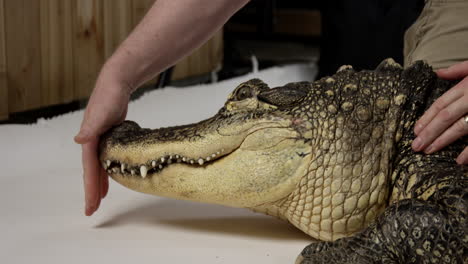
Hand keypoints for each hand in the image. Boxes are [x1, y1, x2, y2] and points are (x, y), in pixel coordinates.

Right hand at [74, 74, 130, 215]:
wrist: (116, 84)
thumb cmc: (108, 97)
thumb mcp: (101, 113)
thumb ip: (90, 127)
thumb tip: (78, 141)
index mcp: (89, 141)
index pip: (89, 170)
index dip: (90, 189)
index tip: (90, 206)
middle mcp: (92, 143)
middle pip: (92, 172)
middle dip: (92, 191)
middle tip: (92, 210)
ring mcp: (100, 140)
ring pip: (99, 167)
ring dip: (99, 183)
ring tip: (99, 200)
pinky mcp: (110, 137)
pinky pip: (107, 159)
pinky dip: (108, 169)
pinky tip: (112, 176)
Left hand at [412, 61, 467, 163]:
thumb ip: (459, 70)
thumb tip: (438, 72)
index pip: (442, 103)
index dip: (427, 117)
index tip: (415, 131)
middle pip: (447, 116)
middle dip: (429, 132)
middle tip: (415, 146)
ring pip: (461, 126)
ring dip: (443, 140)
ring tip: (429, 151)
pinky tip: (460, 161)